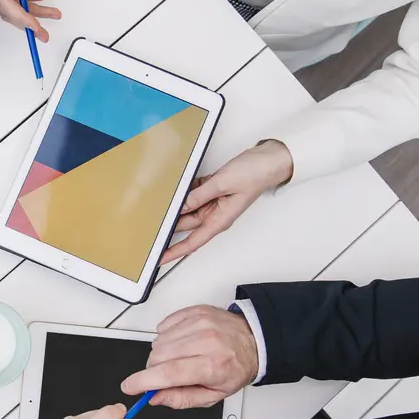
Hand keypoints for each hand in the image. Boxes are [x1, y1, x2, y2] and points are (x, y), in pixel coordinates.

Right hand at [121, 305, 258, 408]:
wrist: (253, 342)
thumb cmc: (234, 368)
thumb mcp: (213, 395)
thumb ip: (181, 399)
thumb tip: (155, 397)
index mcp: (212, 366)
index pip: (168, 374)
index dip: (143, 381)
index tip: (129, 386)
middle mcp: (206, 341)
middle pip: (159, 356)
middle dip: (154, 369)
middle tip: (168, 373)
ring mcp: (200, 323)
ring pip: (158, 341)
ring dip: (162, 353)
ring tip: (181, 356)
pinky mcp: (194, 311)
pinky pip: (164, 326)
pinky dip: (166, 336)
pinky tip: (181, 342)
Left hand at [160, 140, 293, 263]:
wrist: (269, 160)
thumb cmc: (255, 174)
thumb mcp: (223, 184)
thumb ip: (199, 195)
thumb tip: (181, 205)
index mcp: (220, 220)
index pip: (193, 242)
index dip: (175, 252)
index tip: (160, 258)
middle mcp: (215, 214)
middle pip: (185, 224)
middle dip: (168, 227)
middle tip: (149, 228)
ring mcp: (213, 202)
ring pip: (187, 208)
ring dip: (175, 206)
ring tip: (156, 207)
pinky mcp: (212, 190)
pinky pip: (193, 193)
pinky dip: (184, 191)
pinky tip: (174, 188)